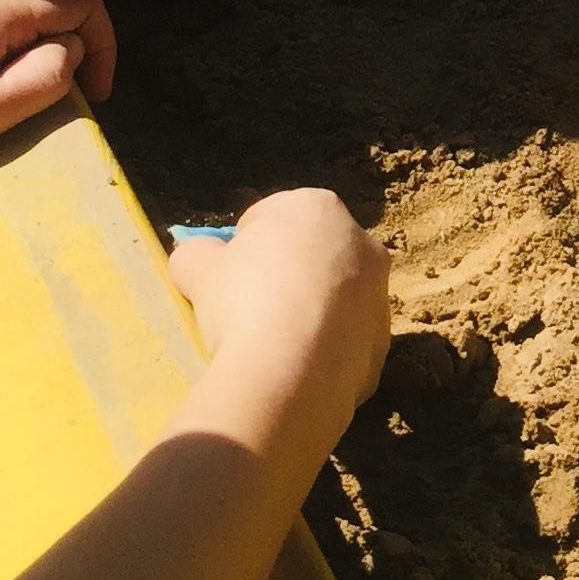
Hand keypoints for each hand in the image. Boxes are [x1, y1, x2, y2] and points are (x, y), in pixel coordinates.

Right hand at [168, 189, 391, 424]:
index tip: (229, 276)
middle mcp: (363, 243)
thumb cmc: (242, 300)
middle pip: (310, 256)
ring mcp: (379, 295)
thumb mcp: (195, 266)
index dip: (244, 246)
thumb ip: (196, 252)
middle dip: (283, 277)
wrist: (289, 372)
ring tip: (271, 345)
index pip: (270, 217)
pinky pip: (342, 344)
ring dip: (307, 315)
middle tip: (248, 309)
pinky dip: (321, 354)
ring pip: (332, 300)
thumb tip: (198, 256)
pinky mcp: (383, 344)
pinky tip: (294, 370)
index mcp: (319, 207)